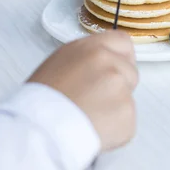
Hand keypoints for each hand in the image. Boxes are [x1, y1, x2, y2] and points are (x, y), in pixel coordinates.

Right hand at [28, 31, 137, 151]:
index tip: (116, 69)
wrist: (40, 129)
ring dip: (115, 109)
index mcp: (91, 48)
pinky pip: (127, 122)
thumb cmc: (41, 100)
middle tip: (96, 100)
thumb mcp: (59, 63)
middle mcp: (109, 63)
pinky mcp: (127, 114)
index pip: (122, 41)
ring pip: (128, 98)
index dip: (121, 57)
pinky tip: (93, 128)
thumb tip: (97, 66)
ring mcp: (120, 88)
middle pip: (129, 72)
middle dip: (119, 86)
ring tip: (89, 116)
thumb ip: (85, 59)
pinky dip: (115, 129)